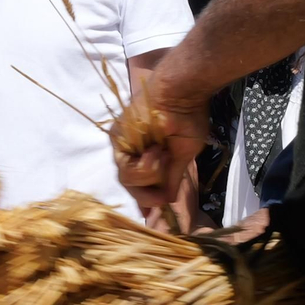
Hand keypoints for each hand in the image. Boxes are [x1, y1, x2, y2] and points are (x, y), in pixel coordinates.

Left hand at [113, 82, 209, 213]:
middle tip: (164, 192)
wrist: (182, 92)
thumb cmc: (188, 117)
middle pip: (131, 186)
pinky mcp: (117, 138)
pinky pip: (126, 168)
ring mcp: (122, 145)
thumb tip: (170, 199)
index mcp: (147, 154)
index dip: (146, 199)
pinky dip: (145, 167)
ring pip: (127, 181)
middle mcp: (131, 151)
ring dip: (150, 174)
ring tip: (163, 155)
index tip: (155, 211)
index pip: (139, 183)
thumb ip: (173, 176)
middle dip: (149, 195)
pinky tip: (156, 152)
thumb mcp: (184, 154)